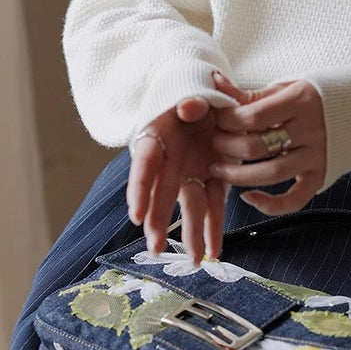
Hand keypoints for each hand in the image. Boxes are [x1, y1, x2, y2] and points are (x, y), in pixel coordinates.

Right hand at [126, 96, 225, 262]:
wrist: (207, 92)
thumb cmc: (191, 90)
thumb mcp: (189, 89)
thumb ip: (189, 99)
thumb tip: (189, 107)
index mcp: (158, 137)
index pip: (145, 165)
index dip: (139, 190)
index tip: (135, 215)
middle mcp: (171, 160)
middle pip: (162, 194)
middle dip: (159, 222)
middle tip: (157, 248)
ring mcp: (191, 171)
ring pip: (189, 206)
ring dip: (190, 233)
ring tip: (195, 260)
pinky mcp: (212, 177)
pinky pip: (213, 204)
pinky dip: (213, 226)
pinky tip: (215, 250)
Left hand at [209, 72, 326, 215]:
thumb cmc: (319, 95)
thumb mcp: (287, 87)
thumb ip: (251, 93)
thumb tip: (215, 83)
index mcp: (300, 100)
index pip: (251, 116)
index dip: (226, 120)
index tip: (215, 119)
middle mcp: (310, 129)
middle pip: (256, 147)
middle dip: (225, 147)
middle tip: (212, 143)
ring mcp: (317, 155)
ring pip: (270, 174)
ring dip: (237, 176)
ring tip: (218, 169)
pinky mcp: (322, 175)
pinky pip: (295, 199)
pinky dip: (270, 205)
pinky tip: (249, 197)